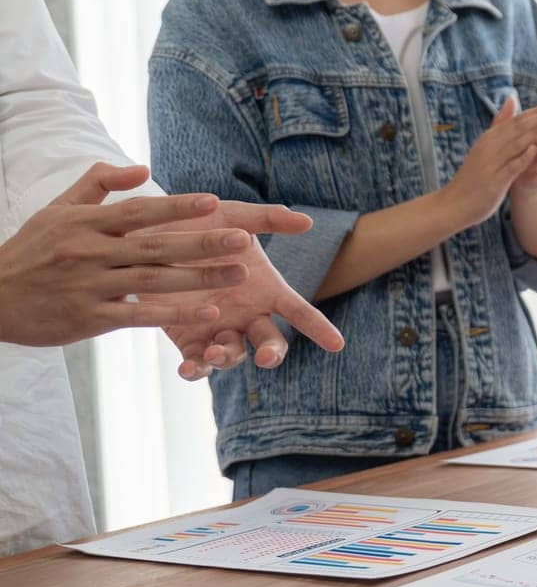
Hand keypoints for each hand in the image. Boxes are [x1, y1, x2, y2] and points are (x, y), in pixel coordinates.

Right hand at [0, 163, 252, 346]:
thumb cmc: (31, 251)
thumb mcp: (56, 210)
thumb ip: (98, 185)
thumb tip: (143, 168)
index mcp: (84, 222)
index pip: (138, 211)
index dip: (176, 206)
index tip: (213, 202)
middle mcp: (90, 252)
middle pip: (155, 246)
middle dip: (202, 243)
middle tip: (244, 240)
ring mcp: (91, 286)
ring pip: (154, 280)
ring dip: (199, 278)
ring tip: (239, 273)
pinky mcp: (90, 318)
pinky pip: (139, 315)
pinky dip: (174, 313)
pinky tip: (208, 312)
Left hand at [132, 201, 345, 379]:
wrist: (148, 235)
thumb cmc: (198, 224)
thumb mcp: (233, 216)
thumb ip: (268, 218)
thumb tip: (306, 221)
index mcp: (265, 290)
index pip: (299, 312)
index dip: (319, 328)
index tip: (337, 344)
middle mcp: (246, 314)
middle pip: (270, 342)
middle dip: (272, 353)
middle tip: (265, 356)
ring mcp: (218, 328)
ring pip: (234, 355)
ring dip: (229, 357)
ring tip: (216, 351)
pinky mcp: (186, 338)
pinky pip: (197, 362)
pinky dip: (196, 370)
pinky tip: (189, 368)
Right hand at [440, 97, 536, 225]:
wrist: (454, 204)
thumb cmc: (474, 177)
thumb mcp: (486, 146)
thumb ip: (500, 124)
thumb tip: (512, 98)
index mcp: (490, 138)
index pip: (516, 121)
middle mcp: (490, 147)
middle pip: (518, 128)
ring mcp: (491, 163)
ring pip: (516, 144)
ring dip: (535, 132)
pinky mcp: (493, 181)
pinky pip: (509, 167)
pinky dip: (521, 158)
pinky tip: (534, 150)